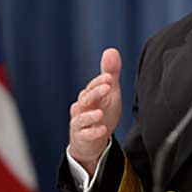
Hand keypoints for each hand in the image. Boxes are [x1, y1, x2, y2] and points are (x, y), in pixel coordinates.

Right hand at [68, 48, 122, 176]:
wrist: (93, 141)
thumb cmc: (101, 112)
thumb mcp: (109, 93)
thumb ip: (110, 73)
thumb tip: (111, 50)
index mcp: (89, 95)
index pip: (92, 86)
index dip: (100, 82)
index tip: (110, 78)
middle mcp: (81, 107)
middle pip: (85, 99)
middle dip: (95, 93)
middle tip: (108, 88)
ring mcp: (80, 123)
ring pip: (81, 118)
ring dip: (90, 115)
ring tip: (100, 114)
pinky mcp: (81, 137)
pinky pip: (84, 135)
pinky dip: (92, 132)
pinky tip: (102, 130)